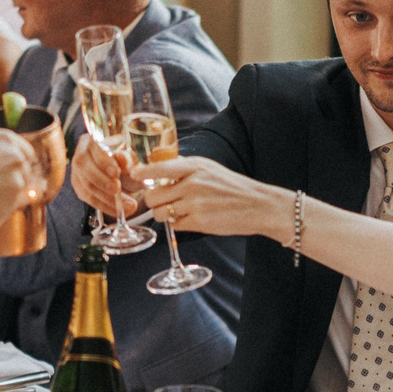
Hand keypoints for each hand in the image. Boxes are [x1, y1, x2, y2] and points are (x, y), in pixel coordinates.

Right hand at [0, 128, 33, 235]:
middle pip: (26, 171)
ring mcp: (17, 176)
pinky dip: (4, 210)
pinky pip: (15, 206)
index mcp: (2, 138)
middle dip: (15, 181)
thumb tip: (5, 160)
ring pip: (22, 190)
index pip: (25, 151)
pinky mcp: (16, 198)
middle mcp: (13, 154)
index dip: (19, 165)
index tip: (14, 174)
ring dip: (8, 197)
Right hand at [69, 131, 133, 220]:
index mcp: (93, 140)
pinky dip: (105, 206)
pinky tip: (118, 211)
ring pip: (87, 186)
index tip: (117, 172)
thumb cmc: (124, 162)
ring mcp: (77, 171)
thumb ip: (127, 159)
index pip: (93, 148)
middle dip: (103, 181)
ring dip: (107, 198)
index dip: (104, 161)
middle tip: (118, 190)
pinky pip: (89, 199)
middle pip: (85, 168)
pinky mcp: (79, 187)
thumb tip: (122, 158)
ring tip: (127, 205)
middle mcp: (80, 154)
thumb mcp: (129, 158)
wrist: (120, 174)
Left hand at [137, 152, 283, 237]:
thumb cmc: (233, 187)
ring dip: (163, 215)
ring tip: (177, 212)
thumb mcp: (210, 168)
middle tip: (162, 202)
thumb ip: (185, 167)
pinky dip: (178, 225)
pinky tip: (190, 219)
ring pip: (160, 213)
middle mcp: (192, 183)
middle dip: (154, 202)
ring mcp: (194, 203)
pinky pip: (174, 226)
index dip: (142, 172)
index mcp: (194, 166)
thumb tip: (160, 166)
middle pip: (153, 195)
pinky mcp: (199, 222)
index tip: (134, 175)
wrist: (258, 205)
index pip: (158, 167)